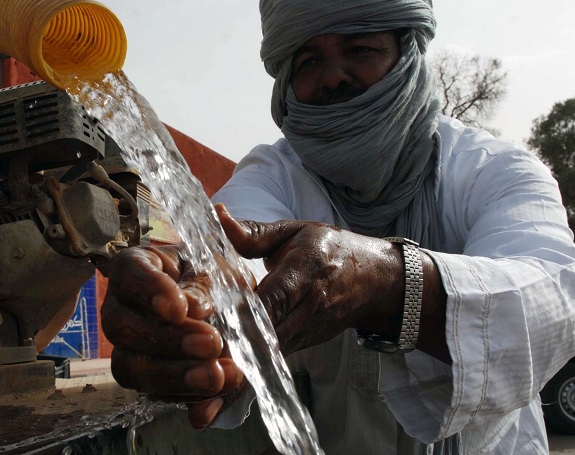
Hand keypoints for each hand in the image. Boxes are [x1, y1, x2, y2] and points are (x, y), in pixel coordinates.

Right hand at [100, 244, 244, 427]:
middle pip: (123, 328)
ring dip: (175, 375)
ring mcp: (127, 346)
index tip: (180, 308)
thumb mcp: (214, 270)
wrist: (227, 302)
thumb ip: (202, 287)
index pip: (130, 275)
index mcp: (132, 268)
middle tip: (211, 343)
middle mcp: (120, 308)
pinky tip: (218, 392)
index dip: (150, 291)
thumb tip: (193, 309)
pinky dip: (188, 396)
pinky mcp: (146, 378)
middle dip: (168, 341)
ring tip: (215, 377)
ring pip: (132, 368)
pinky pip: (155, 393)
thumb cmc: (213, 275)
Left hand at [217, 204, 404, 355]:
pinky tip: (227, 355)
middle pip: (266, 333)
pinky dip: (251, 358)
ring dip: (240, 352)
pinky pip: (274, 357)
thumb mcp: (294, 232)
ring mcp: (309, 331)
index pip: (271, 298)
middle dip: (233, 337)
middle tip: (199, 336)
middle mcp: (308, 308)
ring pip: (269, 352)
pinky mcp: (306, 344)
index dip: (242, 309)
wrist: (374, 279)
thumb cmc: (329, 249)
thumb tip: (218, 216)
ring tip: (208, 349)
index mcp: (303, 274)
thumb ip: (253, 232)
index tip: (213, 312)